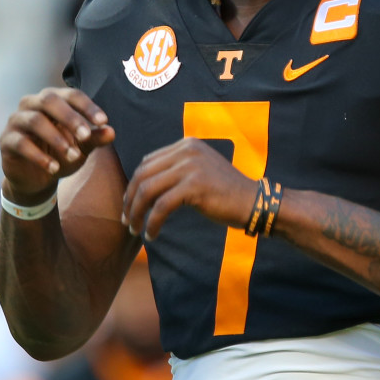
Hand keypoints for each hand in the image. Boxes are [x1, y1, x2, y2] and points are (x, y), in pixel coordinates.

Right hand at [0, 88, 114, 202]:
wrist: (36, 178)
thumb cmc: (61, 153)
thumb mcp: (81, 147)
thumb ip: (94, 138)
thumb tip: (111, 132)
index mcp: (52, 99)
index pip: (70, 95)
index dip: (87, 106)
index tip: (103, 121)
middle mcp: (31, 104)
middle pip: (49, 100)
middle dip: (70, 117)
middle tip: (86, 135)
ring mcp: (16, 120)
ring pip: (35, 120)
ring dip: (57, 139)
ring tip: (73, 156)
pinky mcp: (6, 140)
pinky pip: (21, 143)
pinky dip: (40, 156)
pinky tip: (54, 168)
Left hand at [122, 137, 257, 240]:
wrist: (253, 201)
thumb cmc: (225, 192)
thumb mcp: (199, 171)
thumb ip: (176, 170)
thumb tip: (143, 185)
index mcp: (186, 144)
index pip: (148, 162)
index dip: (134, 185)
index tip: (129, 206)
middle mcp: (187, 150)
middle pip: (143, 175)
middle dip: (130, 200)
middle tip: (126, 221)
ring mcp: (191, 166)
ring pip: (148, 190)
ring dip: (136, 213)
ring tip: (135, 230)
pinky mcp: (195, 186)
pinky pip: (162, 206)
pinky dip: (152, 223)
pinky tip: (152, 235)